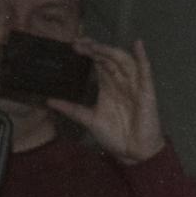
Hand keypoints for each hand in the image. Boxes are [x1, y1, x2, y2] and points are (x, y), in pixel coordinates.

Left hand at [47, 38, 165, 164]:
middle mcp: (120, 81)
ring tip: (96, 46)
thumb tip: (49, 101)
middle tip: (79, 43)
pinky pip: (145, 71)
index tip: (73, 45)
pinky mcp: (146, 91)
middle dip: (95, 49)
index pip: (98, 62)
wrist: (132, 153)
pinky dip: (143, 57)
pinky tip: (138, 44)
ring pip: (123, 61)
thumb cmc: (114, 135)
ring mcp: (134, 85)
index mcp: (108, 86)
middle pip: (108, 58)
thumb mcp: (89, 119)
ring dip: (110, 51)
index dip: (88, 52)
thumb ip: (71, 109)